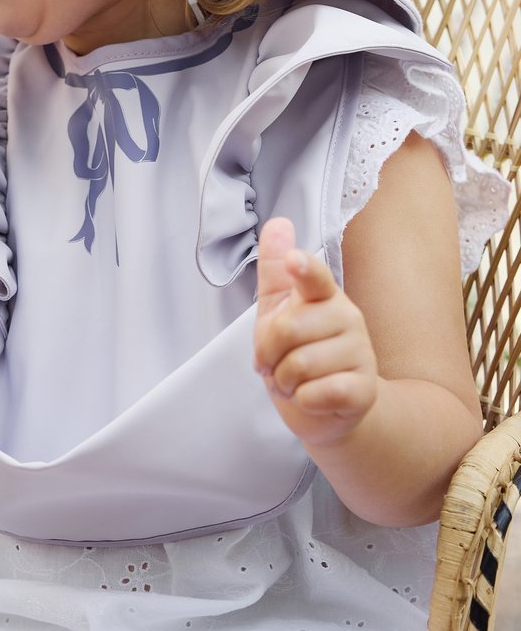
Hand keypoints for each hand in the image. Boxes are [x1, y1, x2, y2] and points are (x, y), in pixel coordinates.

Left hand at [253, 218, 377, 446]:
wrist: (327, 408)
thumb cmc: (301, 351)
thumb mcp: (279, 308)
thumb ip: (276, 268)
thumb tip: (278, 222)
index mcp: (323, 296)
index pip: (315, 278)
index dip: (304, 269)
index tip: (295, 261)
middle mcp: (347, 318)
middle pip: (287, 328)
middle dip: (268, 354)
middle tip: (275, 363)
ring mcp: (360, 353)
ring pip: (299, 365)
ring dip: (284, 381)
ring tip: (293, 381)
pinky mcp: (363, 390)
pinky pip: (318, 393)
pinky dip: (303, 400)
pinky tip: (310, 396)